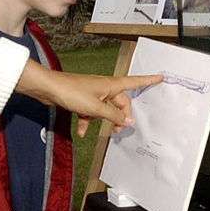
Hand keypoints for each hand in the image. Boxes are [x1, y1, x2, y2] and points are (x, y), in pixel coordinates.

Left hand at [16, 61, 162, 135]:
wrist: (48, 88)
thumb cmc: (71, 92)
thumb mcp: (95, 107)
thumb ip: (113, 116)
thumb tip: (128, 121)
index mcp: (111, 85)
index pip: (134, 82)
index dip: (148, 80)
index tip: (160, 77)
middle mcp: (104, 87)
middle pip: (120, 102)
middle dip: (121, 116)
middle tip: (119, 130)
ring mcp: (92, 93)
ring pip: (105, 109)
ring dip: (104, 120)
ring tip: (102, 131)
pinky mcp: (82, 99)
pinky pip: (90, 112)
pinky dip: (88, 121)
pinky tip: (82, 132)